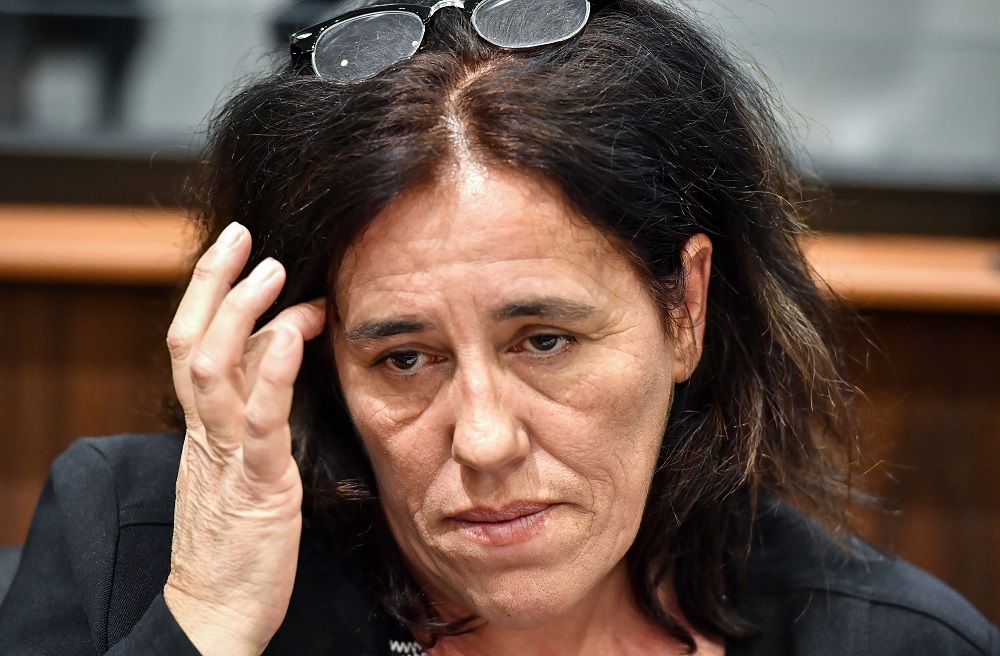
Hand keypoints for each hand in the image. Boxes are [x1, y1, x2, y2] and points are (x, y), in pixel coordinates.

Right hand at [162, 222, 325, 655]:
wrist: (215, 613)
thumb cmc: (237, 539)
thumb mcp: (242, 462)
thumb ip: (257, 404)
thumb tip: (281, 343)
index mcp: (201, 428)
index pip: (192, 344)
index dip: (207, 293)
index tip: (236, 250)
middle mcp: (205, 434)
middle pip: (191, 341)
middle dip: (214, 283)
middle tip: (247, 237)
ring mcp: (226, 458)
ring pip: (213, 370)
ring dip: (242, 313)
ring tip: (275, 270)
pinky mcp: (258, 488)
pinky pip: (258, 423)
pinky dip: (272, 374)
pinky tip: (294, 334)